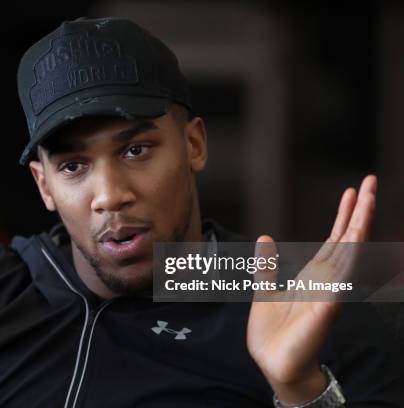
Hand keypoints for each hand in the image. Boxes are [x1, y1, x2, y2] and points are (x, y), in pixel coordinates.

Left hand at [247, 175, 376, 404]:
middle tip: (370, 182)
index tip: (352, 190)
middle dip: (359, 211)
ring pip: (349, 255)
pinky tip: (355, 250)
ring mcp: (328, 294)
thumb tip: (265, 237)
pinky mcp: (324, 311)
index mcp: (315, 274)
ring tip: (368, 203)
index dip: (344, 215)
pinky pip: (339, 286)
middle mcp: (327, 280)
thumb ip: (267, 265)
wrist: (273, 362)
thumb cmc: (274, 330)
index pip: (335, 238)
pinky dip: (348, 269)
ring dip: (358, 229)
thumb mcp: (265, 289)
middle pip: (348, 240)